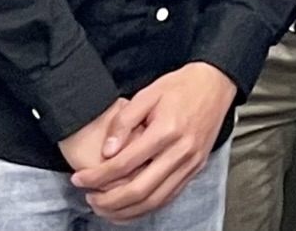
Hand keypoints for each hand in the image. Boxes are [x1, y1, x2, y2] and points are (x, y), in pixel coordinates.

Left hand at [69, 62, 236, 221]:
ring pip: (155, 200)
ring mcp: (191, 163)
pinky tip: (129, 206)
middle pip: (139, 190)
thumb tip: (106, 152)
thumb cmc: (181, 87)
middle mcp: (181, 151)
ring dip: (126, 210)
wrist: (216, 84)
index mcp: (166, 131)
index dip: (96, 176)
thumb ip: (123, 122)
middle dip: (108, 201)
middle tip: (89, 197)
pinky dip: (146, 207)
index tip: (79, 179)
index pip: (123, 165)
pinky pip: (169, 197)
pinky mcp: (196, 168)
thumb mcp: (147, 94)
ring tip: (104, 207)